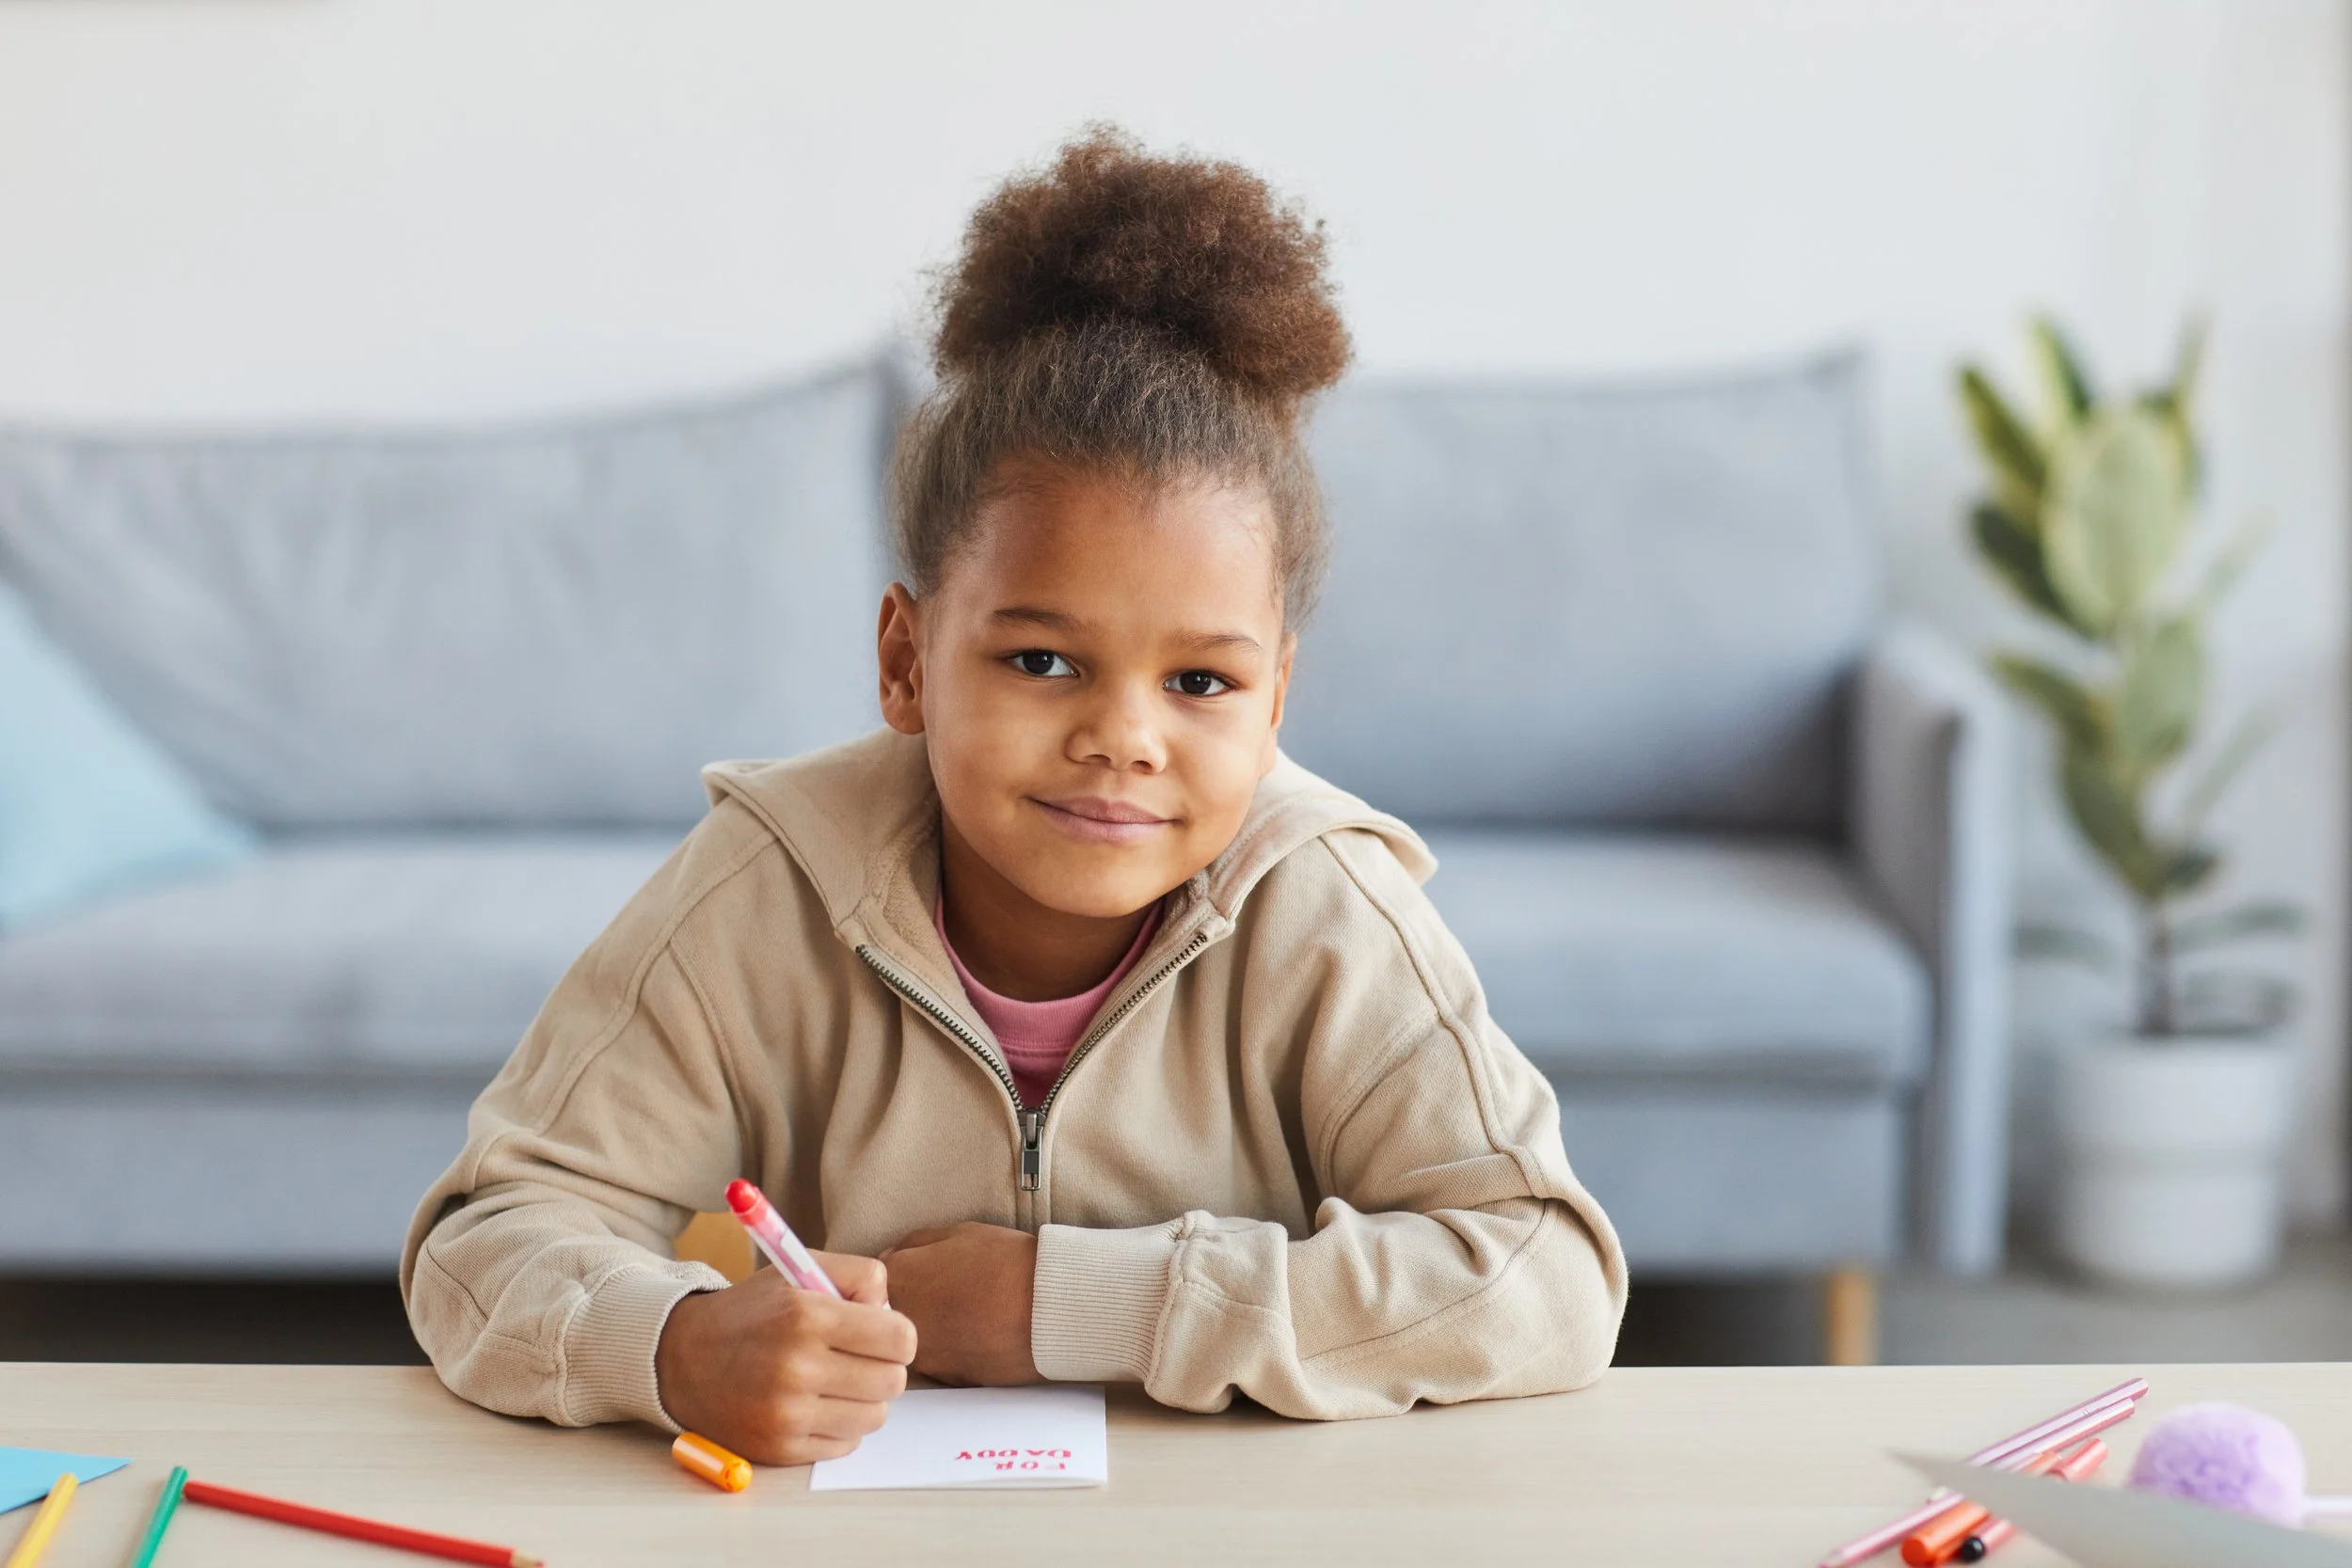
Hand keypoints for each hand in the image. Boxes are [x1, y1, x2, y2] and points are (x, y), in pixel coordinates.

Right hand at [655, 1250, 915, 1465]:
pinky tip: (815, 1404)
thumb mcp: (799, 1270)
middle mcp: (797, 1367)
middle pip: (893, 1381)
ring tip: (836, 1380)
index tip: (882, 1334)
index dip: (897, 1335)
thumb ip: (859, 1275)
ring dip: (864, 1399)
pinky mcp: (781, 1448)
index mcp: (807, 1316)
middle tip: (858, 1358)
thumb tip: (892, 1312)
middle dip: (884, 1367)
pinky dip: (839, 1426)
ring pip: (875, 1417)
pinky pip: (846, 1444)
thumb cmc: (753, 1312)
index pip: (900, 1339)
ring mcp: (787, 1414)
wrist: (683, 1359)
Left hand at [879, 1223, 1038, 1385]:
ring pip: (910, 1340)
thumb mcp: (958, 1233)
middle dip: (903, 1304)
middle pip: (884, 1316)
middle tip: (940, 1292)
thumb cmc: (1006, 1263)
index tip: (912, 1272)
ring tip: (962, 1311)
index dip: (892, 1275)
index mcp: (898, 1280)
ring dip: (927, 1328)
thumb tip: (897, 1255)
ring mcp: (922, 1356)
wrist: (1048, 1308)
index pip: (869, 1281)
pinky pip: (937, 1361)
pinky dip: (949, 1348)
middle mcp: (900, 1323)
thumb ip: (915, 1245)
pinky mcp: (947, 1379)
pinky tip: (975, 1332)